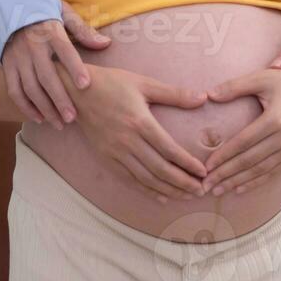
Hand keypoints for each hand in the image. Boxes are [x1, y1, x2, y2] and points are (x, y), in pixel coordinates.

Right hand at [0, 2, 110, 129]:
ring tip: (59, 123)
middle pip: (46, 76)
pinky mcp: (7, 65)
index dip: (74, 67)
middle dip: (59, 99)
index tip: (85, 85)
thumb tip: (105, 43)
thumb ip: (82, 29)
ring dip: (44, 108)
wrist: (8, 5)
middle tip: (73, 118)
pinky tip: (39, 118)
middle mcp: (32, 45)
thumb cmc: (43, 11)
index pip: (64, 50)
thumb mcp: (63, 12)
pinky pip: (14, 90)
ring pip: (30, 87)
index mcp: (50, 31)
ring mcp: (18, 57)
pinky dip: (25, 106)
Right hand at [55, 62, 209, 201]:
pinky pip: (128, 179)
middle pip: (160, 169)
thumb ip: (174, 94)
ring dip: (168, 190)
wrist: (77, 90)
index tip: (204, 172)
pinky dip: (146, 191)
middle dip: (183, 182)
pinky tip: (161, 197)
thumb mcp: (143, 83)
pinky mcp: (105, 157)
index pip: (169, 149)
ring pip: (146, 178)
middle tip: (201, 190)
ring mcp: (115, 151)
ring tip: (186, 196)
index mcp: (140, 122)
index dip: (188, 164)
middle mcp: (128, 140)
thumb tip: (203, 98)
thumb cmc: (112, 83)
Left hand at [200, 64, 280, 194]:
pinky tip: (239, 188)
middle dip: (225, 174)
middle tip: (205, 186)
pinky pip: (274, 171)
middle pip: (249, 161)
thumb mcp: (263, 77)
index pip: (242, 143)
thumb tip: (209, 95)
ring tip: (217, 190)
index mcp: (276, 119)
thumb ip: (235, 86)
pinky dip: (256, 182)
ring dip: (238, 182)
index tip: (205, 167)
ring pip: (261, 170)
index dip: (223, 156)